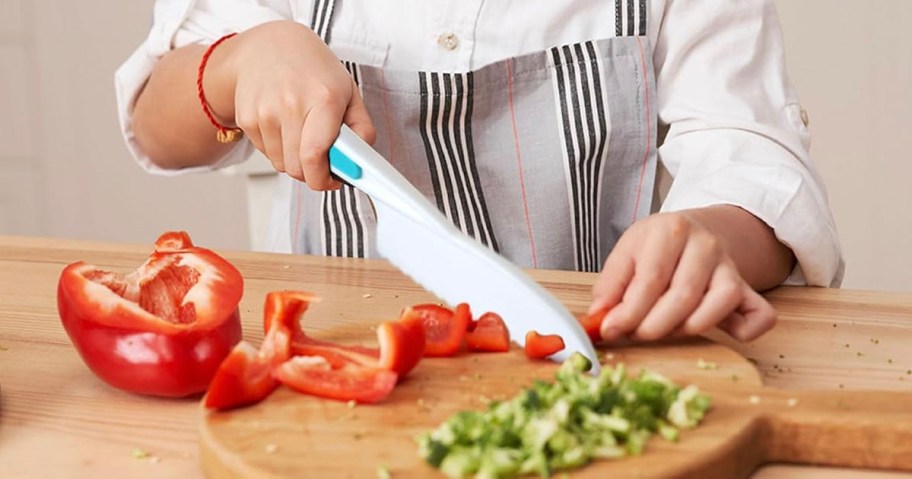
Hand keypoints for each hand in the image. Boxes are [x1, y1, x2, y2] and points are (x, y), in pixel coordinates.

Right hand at [212, 21, 375, 188]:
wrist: (270, 46)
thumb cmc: (313, 70)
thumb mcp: (349, 92)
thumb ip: (362, 129)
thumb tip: (361, 164)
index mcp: (322, 99)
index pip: (315, 157)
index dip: (323, 179)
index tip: (332, 181)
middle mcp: (290, 105)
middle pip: (297, 168)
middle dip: (312, 172)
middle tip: (321, 158)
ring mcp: (264, 112)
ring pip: (281, 164)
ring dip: (294, 160)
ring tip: (301, 134)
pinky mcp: (247, 118)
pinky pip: (266, 153)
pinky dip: (278, 148)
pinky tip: (283, 125)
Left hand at [588, 210, 776, 342]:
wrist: (694, 232)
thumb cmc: (655, 248)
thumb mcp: (626, 253)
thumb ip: (610, 285)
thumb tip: (600, 318)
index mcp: (670, 230)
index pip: (651, 278)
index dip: (629, 311)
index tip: (612, 330)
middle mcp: (706, 244)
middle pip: (684, 295)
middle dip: (654, 325)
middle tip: (636, 335)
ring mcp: (730, 266)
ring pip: (720, 303)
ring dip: (688, 328)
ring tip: (664, 330)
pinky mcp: (747, 287)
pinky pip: (759, 314)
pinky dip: (745, 331)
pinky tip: (718, 331)